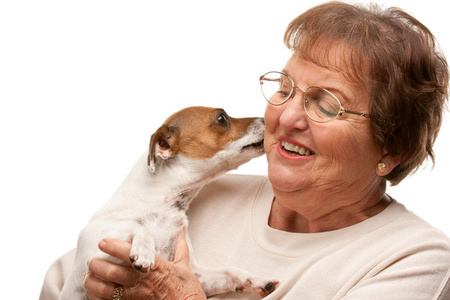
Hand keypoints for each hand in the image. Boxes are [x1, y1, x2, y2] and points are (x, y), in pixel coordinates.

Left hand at [84, 229, 206, 299]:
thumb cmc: (188, 290)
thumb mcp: (185, 267)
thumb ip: (180, 247)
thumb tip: (181, 229)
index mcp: (155, 266)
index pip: (129, 253)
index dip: (113, 246)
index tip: (102, 242)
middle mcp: (143, 281)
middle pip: (113, 272)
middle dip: (98, 265)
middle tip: (91, 261)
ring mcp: (137, 296)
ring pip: (108, 290)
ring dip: (94, 283)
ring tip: (88, 277)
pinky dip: (98, 298)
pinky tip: (93, 294)